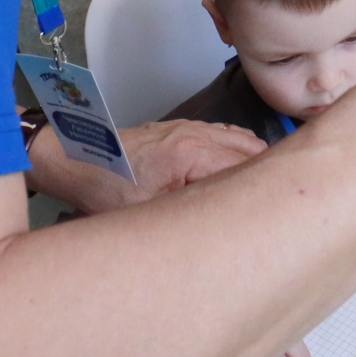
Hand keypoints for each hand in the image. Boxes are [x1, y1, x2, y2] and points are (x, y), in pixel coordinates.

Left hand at [29, 118, 264, 214]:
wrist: (76, 158)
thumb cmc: (104, 186)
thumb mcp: (147, 214)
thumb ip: (190, 215)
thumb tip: (224, 228)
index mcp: (190, 153)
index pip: (247, 168)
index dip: (263, 192)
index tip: (277, 213)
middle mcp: (196, 133)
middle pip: (253, 150)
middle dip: (269, 176)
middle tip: (279, 206)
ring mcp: (191, 128)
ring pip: (243, 141)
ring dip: (256, 164)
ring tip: (264, 193)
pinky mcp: (184, 129)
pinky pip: (226, 136)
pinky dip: (240, 153)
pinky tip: (239, 176)